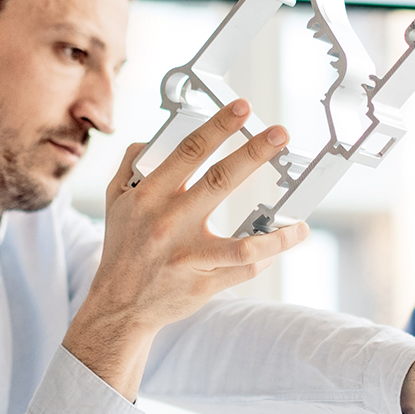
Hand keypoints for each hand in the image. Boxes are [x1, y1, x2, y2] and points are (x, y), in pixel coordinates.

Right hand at [63, 99, 308, 399]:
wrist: (118, 305)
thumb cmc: (123, 248)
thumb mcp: (115, 200)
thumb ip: (133, 164)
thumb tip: (155, 137)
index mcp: (148, 196)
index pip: (188, 152)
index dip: (217, 127)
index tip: (242, 108)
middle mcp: (169, 223)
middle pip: (219, 182)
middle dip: (253, 154)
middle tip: (281, 134)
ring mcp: (188, 256)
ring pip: (241, 244)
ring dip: (276, 233)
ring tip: (300, 222)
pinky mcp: (202, 283)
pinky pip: (244, 269)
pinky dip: (268, 255)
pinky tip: (284, 242)